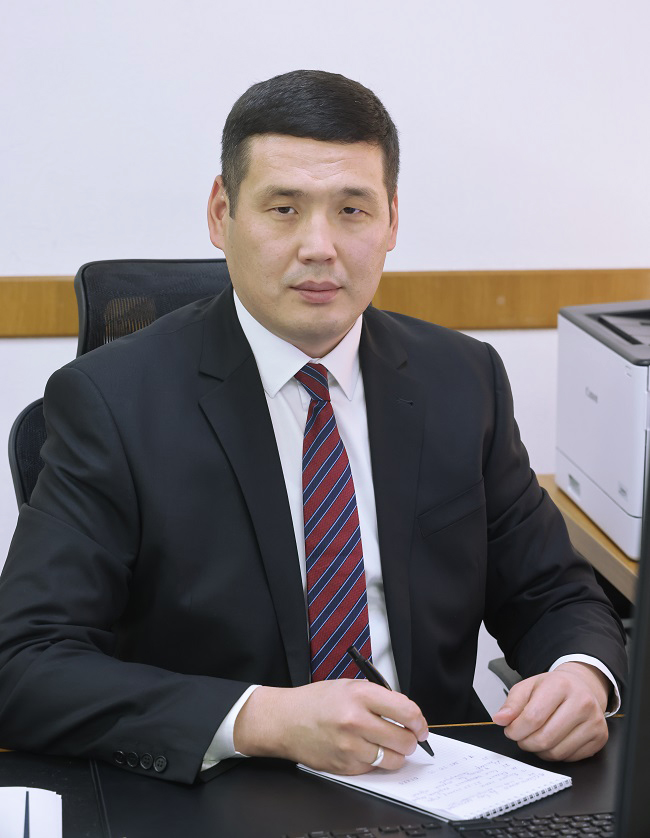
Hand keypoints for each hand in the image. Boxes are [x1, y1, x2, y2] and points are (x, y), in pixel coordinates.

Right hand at [233, 680, 428, 773]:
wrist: (286, 721)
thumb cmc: (316, 702)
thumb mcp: (349, 686)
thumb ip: (379, 697)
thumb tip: (407, 714)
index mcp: (360, 695)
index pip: (406, 711)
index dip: (419, 721)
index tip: (420, 726)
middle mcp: (356, 720)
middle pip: (404, 739)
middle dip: (411, 740)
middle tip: (408, 737)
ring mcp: (350, 746)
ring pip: (394, 759)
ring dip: (397, 754)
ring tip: (389, 745)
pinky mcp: (345, 766)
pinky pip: (375, 768)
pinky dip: (377, 761)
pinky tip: (367, 750)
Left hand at [492, 662, 609, 761]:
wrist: (582, 687)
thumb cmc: (553, 688)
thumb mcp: (528, 687)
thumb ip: (512, 703)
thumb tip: (500, 719)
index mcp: (561, 685)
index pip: (533, 717)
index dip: (516, 730)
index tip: (509, 731)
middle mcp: (582, 702)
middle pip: (545, 738)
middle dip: (526, 742)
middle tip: (521, 737)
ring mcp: (594, 722)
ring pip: (557, 752)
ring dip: (539, 751)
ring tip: (535, 738)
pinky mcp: (600, 738)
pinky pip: (570, 758)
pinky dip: (555, 754)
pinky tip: (552, 741)